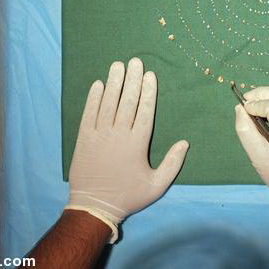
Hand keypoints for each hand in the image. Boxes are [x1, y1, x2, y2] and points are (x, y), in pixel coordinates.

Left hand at [66, 58, 188, 241]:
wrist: (94, 207)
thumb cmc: (129, 196)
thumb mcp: (157, 185)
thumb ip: (172, 163)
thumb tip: (185, 142)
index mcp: (137, 143)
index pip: (145, 111)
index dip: (148, 91)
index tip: (150, 75)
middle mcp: (119, 135)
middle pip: (127, 101)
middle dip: (132, 79)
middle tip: (135, 61)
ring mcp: (99, 135)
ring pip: (108, 103)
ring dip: (114, 83)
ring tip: (118, 65)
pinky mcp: (83, 139)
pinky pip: (88, 114)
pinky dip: (93, 98)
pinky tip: (98, 84)